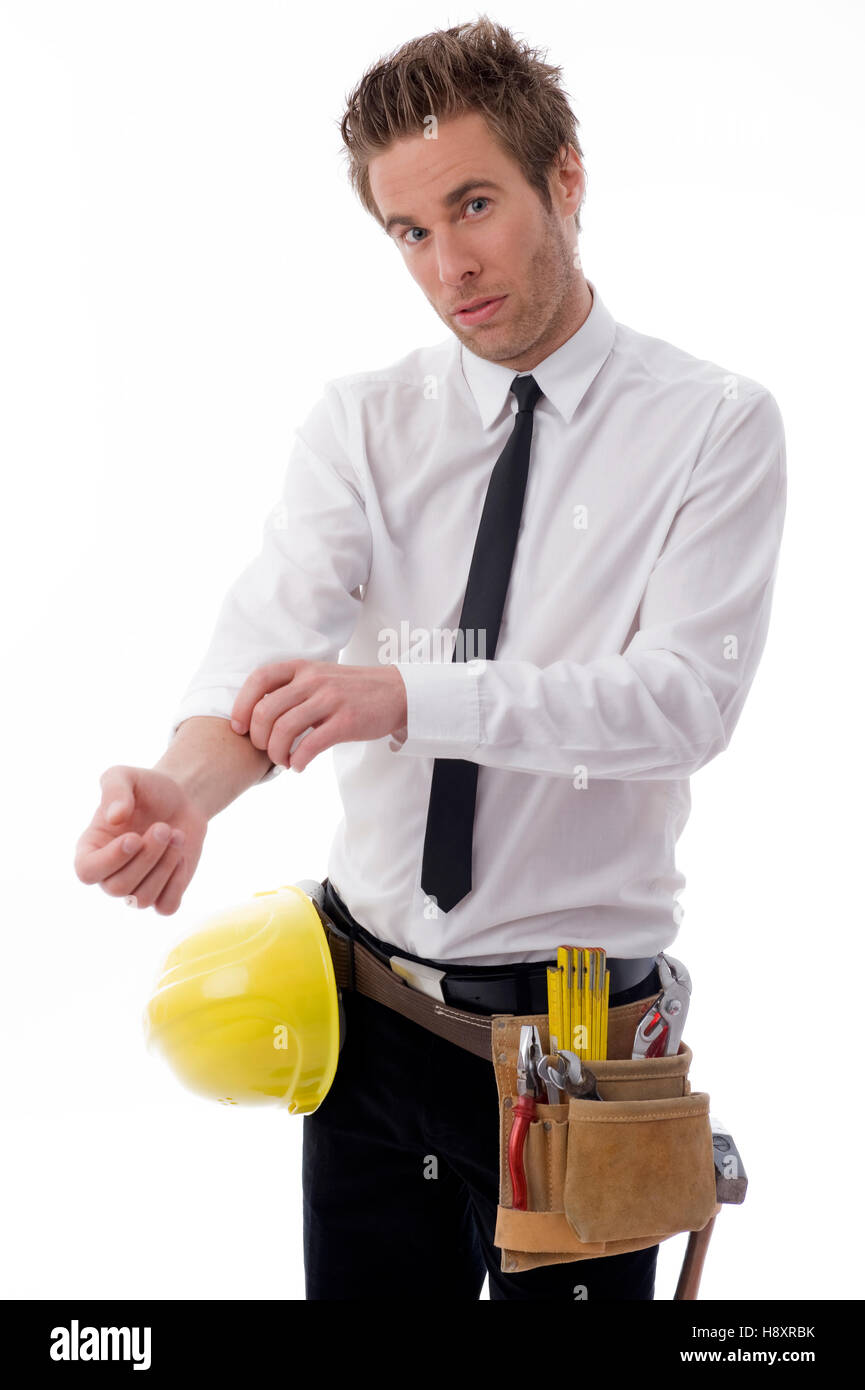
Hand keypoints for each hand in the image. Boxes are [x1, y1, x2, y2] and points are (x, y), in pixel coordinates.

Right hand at [74, 766, 207, 914]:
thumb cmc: (146, 788)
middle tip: (164, 828)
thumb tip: (115, 817)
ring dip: (165, 867)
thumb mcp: (125, 776)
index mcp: (90, 848)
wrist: (181, 798)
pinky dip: (177, 884)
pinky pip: (166, 907)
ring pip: (143, 899)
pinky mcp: (163, 894)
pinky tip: (181, 857)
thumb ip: (114, 790)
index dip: (110, 860)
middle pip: (119, 887)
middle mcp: (109, 874)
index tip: (134, 838)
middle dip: (147, 857)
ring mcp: (136, 887)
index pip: (87, 872)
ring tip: (177, 835)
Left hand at [229, 659, 407, 772]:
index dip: (241, 706)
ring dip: (276, 753)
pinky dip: (298, 761)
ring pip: (284, 730)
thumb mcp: (318, 676)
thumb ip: (290, 688)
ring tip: (283, 761)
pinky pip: (310, 745)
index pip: (259, 680)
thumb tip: (255, 715)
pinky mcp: (346, 722)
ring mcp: (330, 700)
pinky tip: (299, 766)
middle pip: (266, 711)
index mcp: (302, 668)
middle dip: (258, 738)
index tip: (238, 728)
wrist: (395, 692)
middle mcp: (313, 680)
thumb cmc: (350, 689)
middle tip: (265, 750)